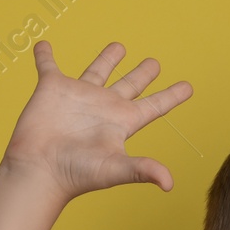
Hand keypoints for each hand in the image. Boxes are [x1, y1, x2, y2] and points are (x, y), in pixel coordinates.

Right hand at [2, 40, 192, 203]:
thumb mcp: (115, 168)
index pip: (154, 106)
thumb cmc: (77, 172)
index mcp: (123, 122)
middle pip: (130, 84)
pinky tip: (44, 45)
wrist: (40, 170)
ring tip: (119, 46)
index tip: (189, 87)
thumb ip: (143, 169)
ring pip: (97, 71)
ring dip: (107, 59)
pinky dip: (45, 55)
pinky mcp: (52, 89)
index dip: (172, 96)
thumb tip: (169, 184)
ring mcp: (79, 96)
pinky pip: (49, 66)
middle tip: (154, 62)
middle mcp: (104, 107)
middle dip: (143, 73)